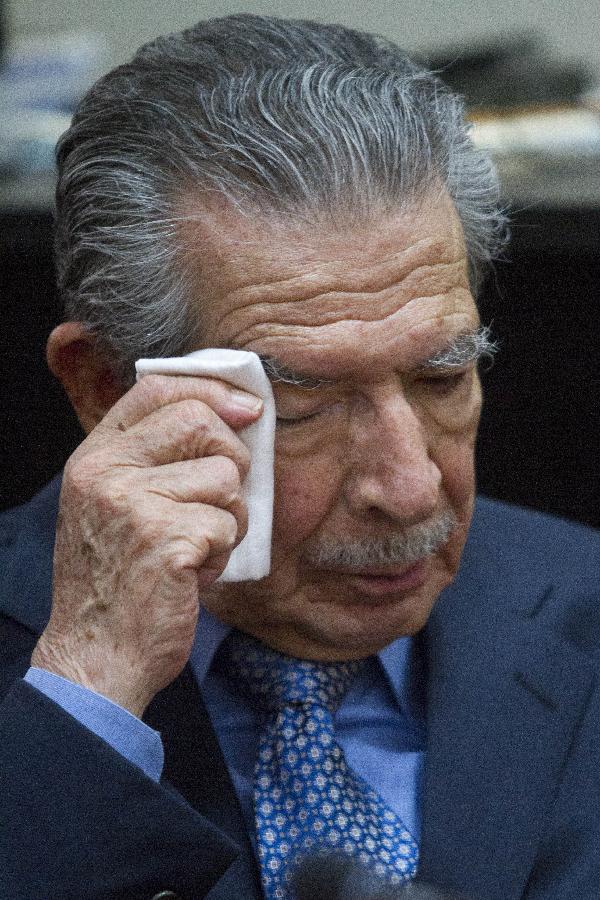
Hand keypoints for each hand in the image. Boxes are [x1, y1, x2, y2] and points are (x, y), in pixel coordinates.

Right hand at [31, 374, 261, 716]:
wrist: (96, 655)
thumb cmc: (118, 580)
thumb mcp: (115, 505)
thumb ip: (154, 458)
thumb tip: (235, 413)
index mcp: (94, 457)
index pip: (156, 388)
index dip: (210, 390)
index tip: (247, 409)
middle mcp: (106, 472)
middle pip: (200, 421)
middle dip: (232, 457)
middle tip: (222, 500)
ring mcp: (132, 503)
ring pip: (225, 477)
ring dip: (227, 518)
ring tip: (195, 549)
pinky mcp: (165, 539)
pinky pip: (228, 524)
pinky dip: (223, 553)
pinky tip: (193, 574)